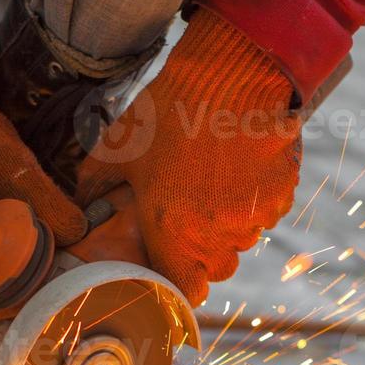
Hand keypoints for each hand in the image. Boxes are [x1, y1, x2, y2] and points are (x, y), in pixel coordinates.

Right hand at [0, 74, 84, 292]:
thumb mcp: (13, 164)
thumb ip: (47, 201)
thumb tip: (78, 234)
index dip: (15, 305)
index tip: (47, 286)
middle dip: (20, 285)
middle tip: (55, 268)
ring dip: (12, 266)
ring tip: (45, 247)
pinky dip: (0, 248)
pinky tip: (24, 230)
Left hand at [75, 8, 301, 306]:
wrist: (231, 74)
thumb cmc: (168, 111)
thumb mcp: (118, 148)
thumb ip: (95, 187)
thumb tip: (82, 209)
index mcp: (174, 233)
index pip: (185, 290)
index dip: (178, 283)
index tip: (172, 266)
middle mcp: (219, 234)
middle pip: (217, 268)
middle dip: (202, 252)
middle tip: (188, 214)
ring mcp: (255, 216)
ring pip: (242, 239)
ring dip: (228, 224)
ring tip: (212, 183)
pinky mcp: (282, 193)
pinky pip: (266, 212)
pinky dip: (253, 201)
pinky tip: (237, 167)